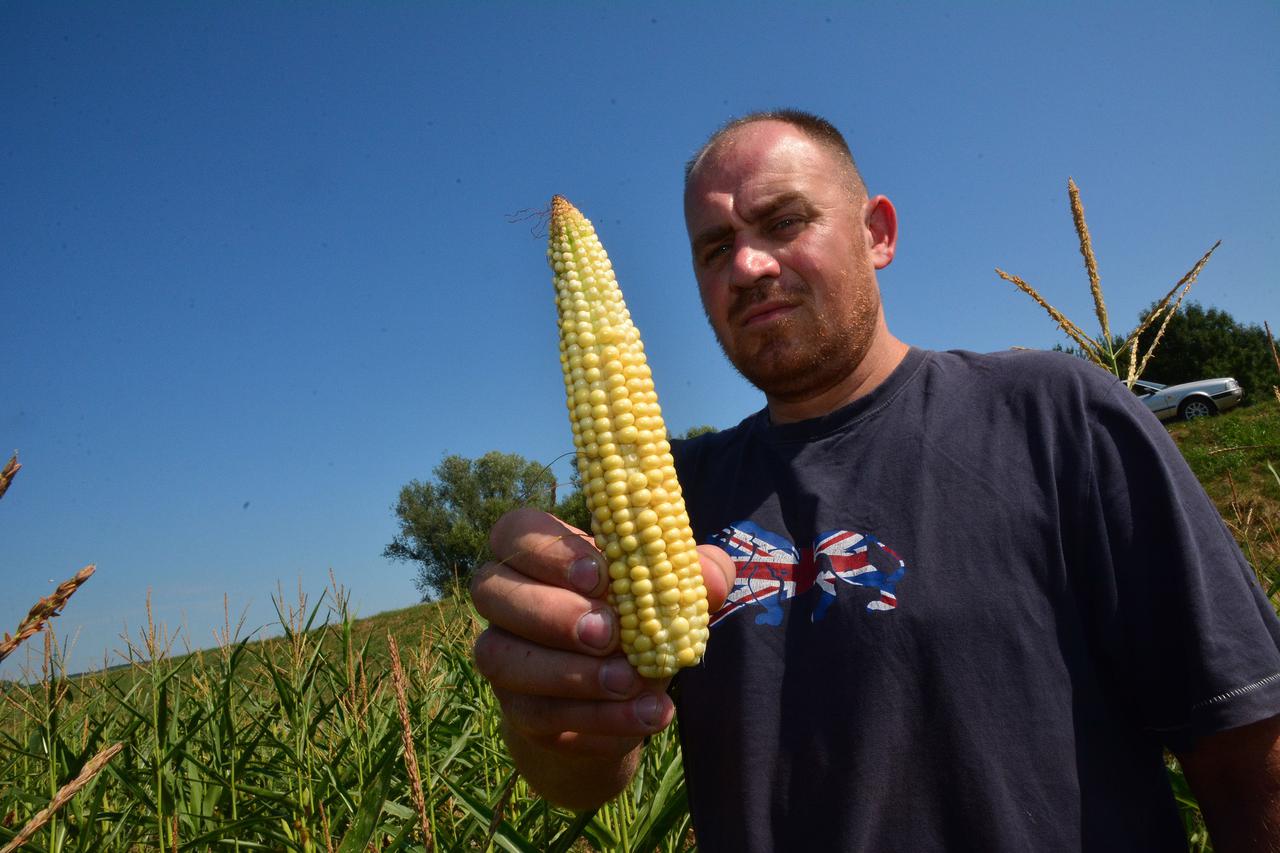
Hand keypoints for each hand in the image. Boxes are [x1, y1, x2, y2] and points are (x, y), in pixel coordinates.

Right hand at [470, 507, 733, 804]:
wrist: (628, 699)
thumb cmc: (644, 620)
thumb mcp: (674, 591)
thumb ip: (695, 573)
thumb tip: (712, 576)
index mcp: (542, 553)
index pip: (515, 530)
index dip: (549, 550)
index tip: (601, 574)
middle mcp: (507, 598)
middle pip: (492, 589)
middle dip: (552, 612)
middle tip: (610, 633)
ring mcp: (504, 654)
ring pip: (500, 656)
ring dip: (570, 673)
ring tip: (630, 682)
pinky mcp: (517, 709)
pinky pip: (538, 713)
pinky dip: (595, 717)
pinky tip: (643, 714)